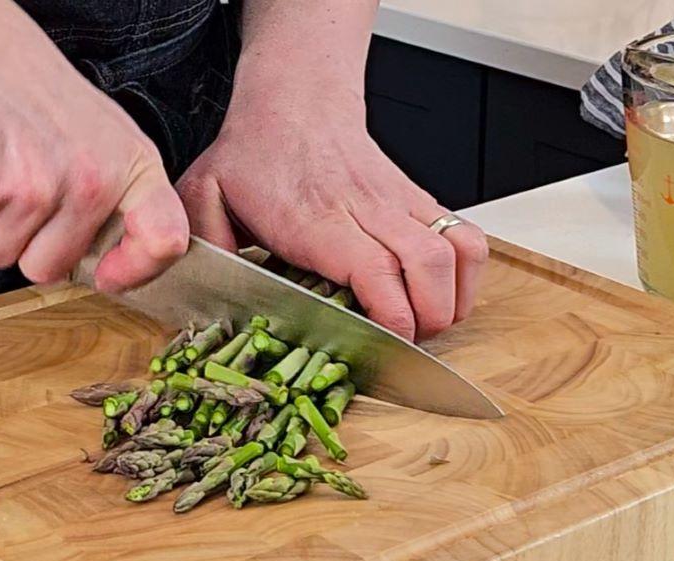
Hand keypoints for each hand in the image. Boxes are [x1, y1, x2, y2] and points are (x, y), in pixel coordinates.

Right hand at [0, 1, 187, 290]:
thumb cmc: (33, 95)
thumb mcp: (106, 136)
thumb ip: (119, 199)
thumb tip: (111, 267)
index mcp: (131, 167)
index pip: (164, 240)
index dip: (136, 270)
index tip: (107, 274)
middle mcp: (89, 181)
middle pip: (49, 269)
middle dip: (25, 240)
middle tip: (18, 183)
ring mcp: (30, 188)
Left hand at [177, 83, 487, 340]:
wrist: (295, 101)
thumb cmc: (253, 155)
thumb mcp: (206, 195)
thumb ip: (204, 245)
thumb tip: (207, 295)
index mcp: (317, 219)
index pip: (374, 268)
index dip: (392, 315)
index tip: (386, 344)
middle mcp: (368, 209)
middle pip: (429, 267)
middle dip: (427, 320)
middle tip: (402, 346)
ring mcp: (401, 203)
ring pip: (460, 251)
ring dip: (455, 300)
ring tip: (426, 325)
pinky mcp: (419, 201)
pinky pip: (468, 238)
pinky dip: (468, 277)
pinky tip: (445, 298)